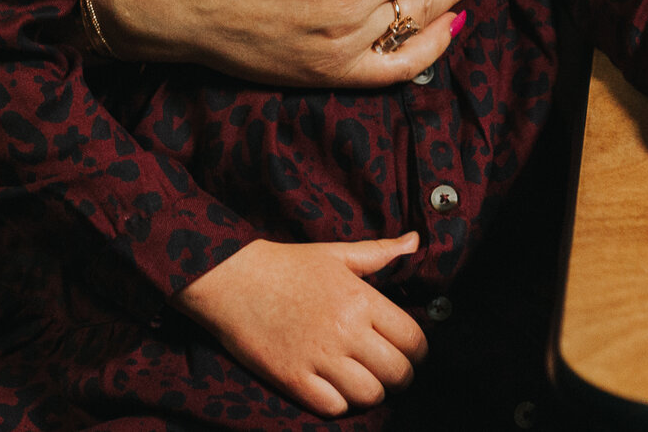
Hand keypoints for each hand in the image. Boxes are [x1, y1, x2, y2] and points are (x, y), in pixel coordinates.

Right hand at [174, 235, 426, 415]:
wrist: (229, 278)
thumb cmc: (285, 265)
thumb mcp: (334, 253)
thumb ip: (379, 252)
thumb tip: (415, 241)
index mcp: (360, 298)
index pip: (413, 340)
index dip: (417, 352)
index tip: (408, 353)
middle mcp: (345, 329)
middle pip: (398, 373)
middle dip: (399, 377)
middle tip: (386, 371)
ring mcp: (318, 356)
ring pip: (369, 395)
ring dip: (369, 392)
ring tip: (359, 380)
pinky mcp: (292, 378)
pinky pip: (334, 407)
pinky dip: (338, 403)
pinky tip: (331, 387)